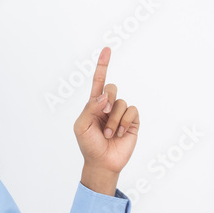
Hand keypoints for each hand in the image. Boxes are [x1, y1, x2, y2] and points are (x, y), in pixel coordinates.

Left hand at [73, 47, 139, 174]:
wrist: (102, 163)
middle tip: (103, 116)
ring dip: (113, 120)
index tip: (107, 49)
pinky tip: (120, 134)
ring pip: (121, 103)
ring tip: (108, 134)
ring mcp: (121, 114)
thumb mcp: (81, 126)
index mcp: (94, 104)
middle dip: (107, 101)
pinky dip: (124, 122)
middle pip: (112, 88)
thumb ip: (90, 108)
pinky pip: (132, 111)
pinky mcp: (132, 122)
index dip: (103, 65)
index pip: (99, 81)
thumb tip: (105, 96)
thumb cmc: (88, 145)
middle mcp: (109, 106)